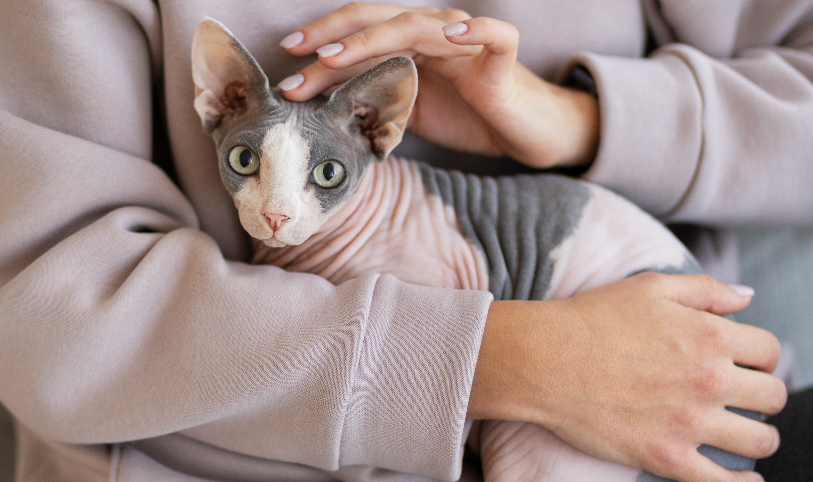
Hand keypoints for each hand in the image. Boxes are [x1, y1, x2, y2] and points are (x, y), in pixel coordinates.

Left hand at [277, 3, 598, 167]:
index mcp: (409, 44)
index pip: (360, 32)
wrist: (525, 130)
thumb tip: (317, 106)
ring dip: (376, 38)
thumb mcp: (409, 110)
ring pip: (420, 26)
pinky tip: (452, 33)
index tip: (287, 58)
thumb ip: (371, 100)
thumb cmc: (468, 116)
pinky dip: (476, 31)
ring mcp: (468, 42)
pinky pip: (494, 37)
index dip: (324, 41)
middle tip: (298, 55)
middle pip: (379, 20)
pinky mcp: (502, 60)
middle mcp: (435, 33)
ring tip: (339, 55)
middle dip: (334, 37)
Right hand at [467, 273, 787, 481]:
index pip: (769, 351)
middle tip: (746, 399)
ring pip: (760, 442)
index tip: (748, 364)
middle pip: (773, 396)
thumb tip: (747, 298)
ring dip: (762, 439)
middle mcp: (711, 380)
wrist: (546, 360)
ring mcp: (690, 423)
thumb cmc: (594, 318)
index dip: (762, 357)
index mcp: (712, 335)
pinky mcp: (666, 457)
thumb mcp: (652, 286)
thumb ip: (707, 289)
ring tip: (748, 436)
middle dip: (765, 396)